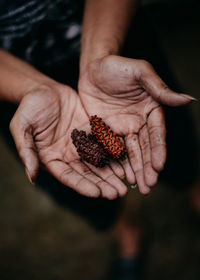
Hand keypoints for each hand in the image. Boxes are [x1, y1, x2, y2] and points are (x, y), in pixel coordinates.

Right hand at [10, 84, 127, 198]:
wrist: (44, 89)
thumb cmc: (29, 106)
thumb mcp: (22, 126)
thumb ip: (26, 149)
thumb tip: (31, 176)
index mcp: (51, 158)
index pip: (68, 176)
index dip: (82, 185)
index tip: (97, 193)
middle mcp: (68, 155)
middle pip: (87, 173)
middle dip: (102, 184)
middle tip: (117, 193)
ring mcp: (81, 145)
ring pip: (98, 162)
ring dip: (112, 174)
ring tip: (126, 183)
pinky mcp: (91, 133)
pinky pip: (104, 145)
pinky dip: (114, 155)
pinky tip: (126, 163)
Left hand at [79, 55, 192, 193]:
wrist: (93, 67)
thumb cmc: (118, 66)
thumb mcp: (140, 72)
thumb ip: (160, 88)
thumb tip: (189, 99)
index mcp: (150, 110)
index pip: (156, 134)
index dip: (158, 151)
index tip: (159, 167)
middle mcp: (138, 123)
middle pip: (144, 148)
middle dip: (147, 168)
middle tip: (149, 187)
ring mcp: (121, 128)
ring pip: (129, 153)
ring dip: (134, 170)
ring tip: (137, 187)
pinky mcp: (105, 131)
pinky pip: (110, 150)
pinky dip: (115, 164)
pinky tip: (119, 177)